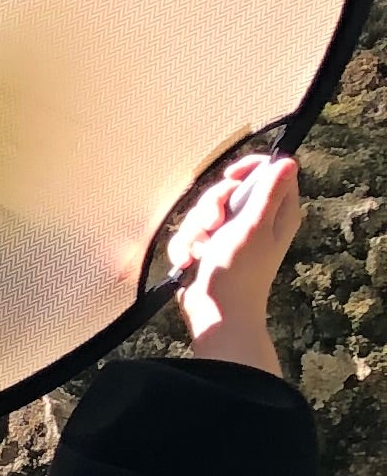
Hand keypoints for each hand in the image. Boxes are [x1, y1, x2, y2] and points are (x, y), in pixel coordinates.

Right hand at [168, 151, 299, 361]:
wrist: (216, 314)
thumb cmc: (239, 273)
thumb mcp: (254, 225)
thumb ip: (269, 191)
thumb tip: (289, 161)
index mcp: (277, 213)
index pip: (270, 173)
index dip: (250, 169)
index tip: (230, 178)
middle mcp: (257, 221)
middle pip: (230, 190)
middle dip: (212, 205)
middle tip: (211, 224)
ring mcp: (232, 235)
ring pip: (205, 210)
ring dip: (194, 229)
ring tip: (197, 251)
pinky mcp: (210, 249)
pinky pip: (191, 232)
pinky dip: (185, 245)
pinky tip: (187, 262)